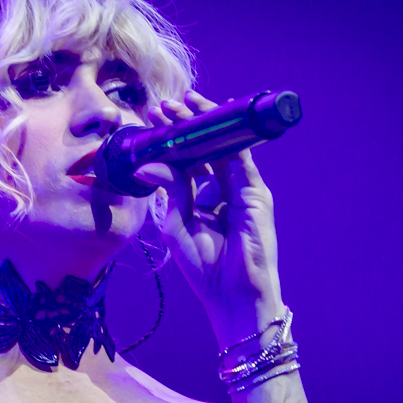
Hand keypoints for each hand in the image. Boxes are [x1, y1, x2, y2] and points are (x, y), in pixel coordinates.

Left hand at [134, 90, 285, 347]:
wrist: (233, 296)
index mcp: (207, 200)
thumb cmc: (207, 268)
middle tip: (163, 105)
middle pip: (206, 149)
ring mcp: (244, 191)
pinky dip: (226, 137)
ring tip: (179, 105)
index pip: (191, 162)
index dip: (174, 140)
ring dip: (202, 123)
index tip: (154, 121)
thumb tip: (146, 165)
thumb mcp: (179, 225)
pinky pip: (240, 158)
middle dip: (186, 124)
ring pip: (223, 146)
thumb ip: (170, 192)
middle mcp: (227, 191)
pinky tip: (208, 121)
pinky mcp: (256, 195)